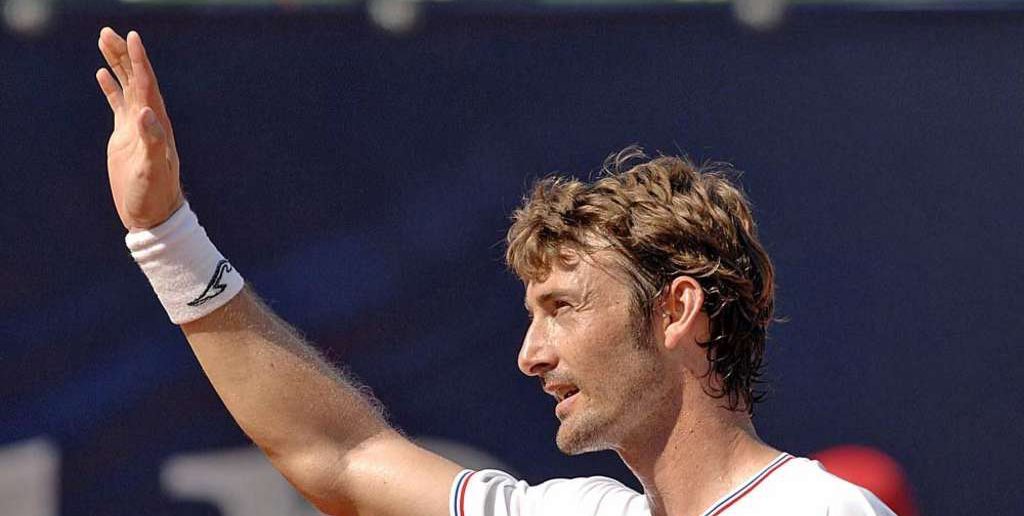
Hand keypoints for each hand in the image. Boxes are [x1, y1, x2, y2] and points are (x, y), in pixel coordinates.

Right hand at [96, 28, 182, 230]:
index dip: (139, 61)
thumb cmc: (156, 194)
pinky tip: (103, 74)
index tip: (133, 37)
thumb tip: (145, 113)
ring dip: (117, 64)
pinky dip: (112, 88)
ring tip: (104, 40)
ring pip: (127, 87)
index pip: (147, 85)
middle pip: (136, 79)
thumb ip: (152, 142)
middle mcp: (149, 121)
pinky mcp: (126, 137)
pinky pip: (118, 105)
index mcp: (156, 124)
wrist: (154, 214)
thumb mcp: (153, 169)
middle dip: (124, 55)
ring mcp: (136, 127)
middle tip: (108, 31)